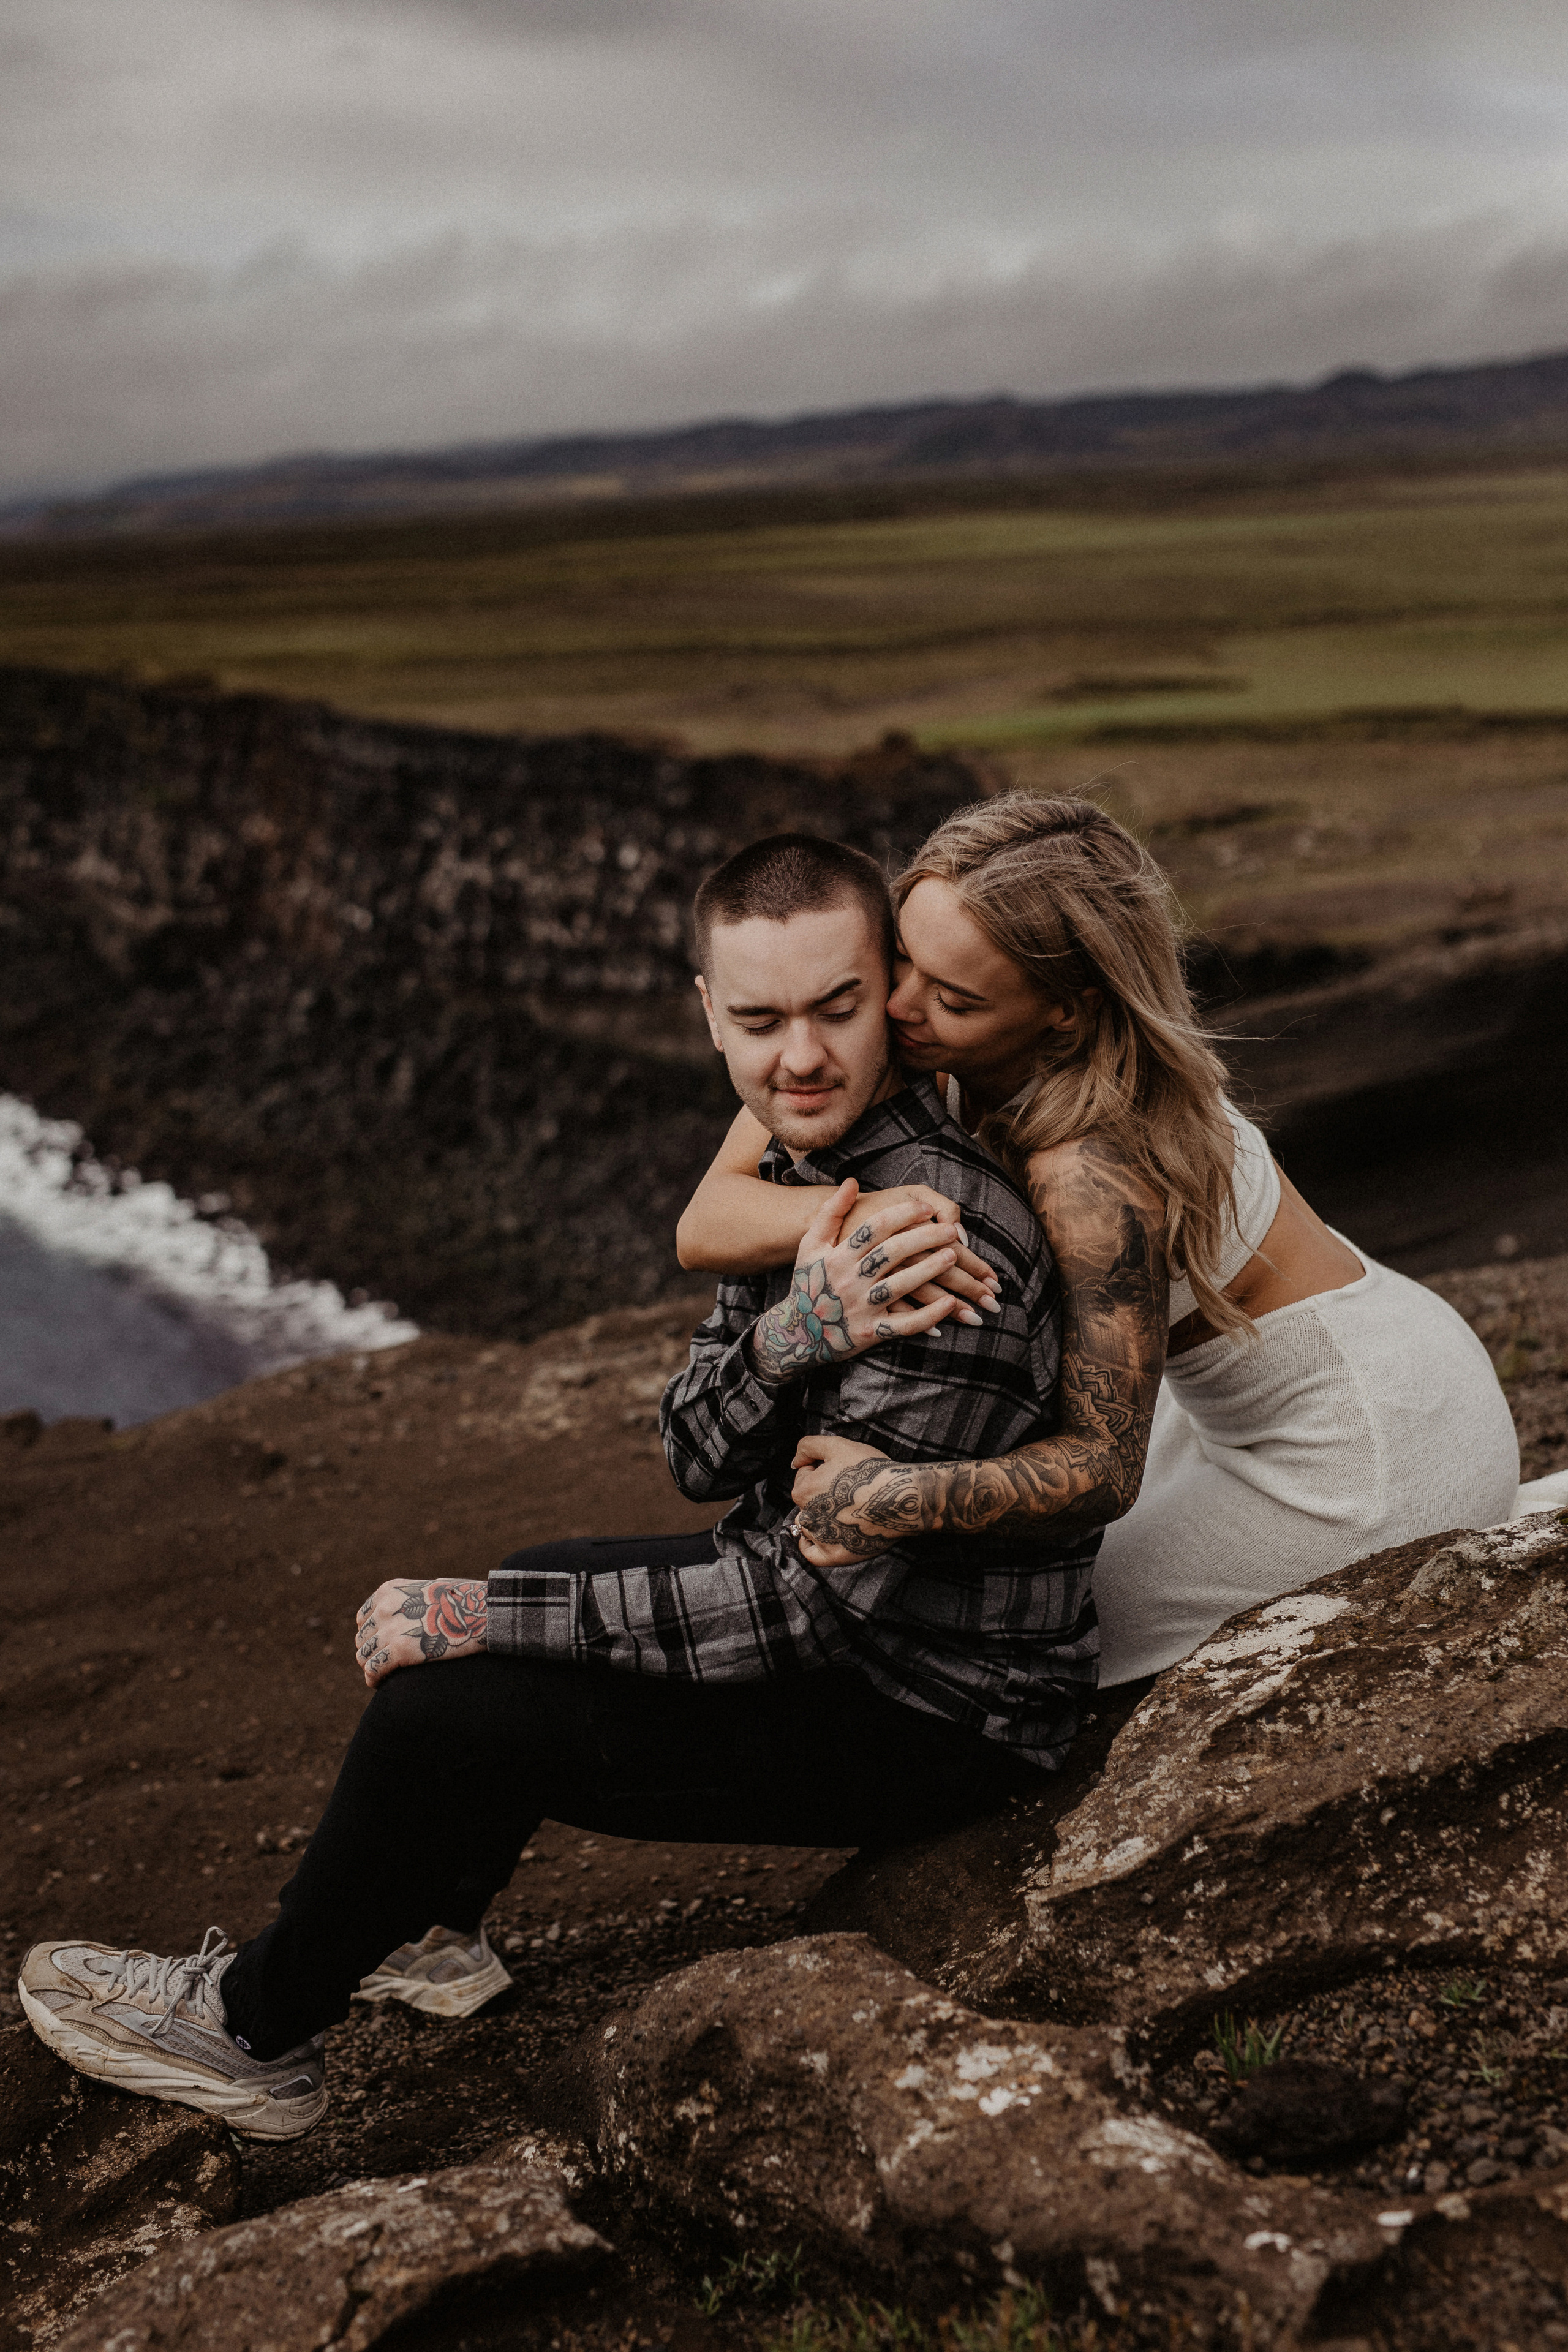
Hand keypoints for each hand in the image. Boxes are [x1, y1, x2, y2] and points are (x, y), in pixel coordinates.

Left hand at [355, 1578, 487, 1688]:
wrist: (484, 1610)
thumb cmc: (463, 1603)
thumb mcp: (427, 1592)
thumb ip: (406, 1605)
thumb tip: (397, 1625)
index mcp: (389, 1591)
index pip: (363, 1618)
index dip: (371, 1636)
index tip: (382, 1647)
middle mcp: (385, 1608)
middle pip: (362, 1639)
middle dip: (372, 1653)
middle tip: (387, 1665)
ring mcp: (390, 1629)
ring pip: (363, 1656)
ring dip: (372, 1667)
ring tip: (385, 1675)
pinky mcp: (399, 1650)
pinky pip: (373, 1670)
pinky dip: (374, 1679)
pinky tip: (381, 1683)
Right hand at [748, 1180, 975, 1383]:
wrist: (797, 1334)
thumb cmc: (808, 1283)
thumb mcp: (811, 1245)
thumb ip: (831, 1212)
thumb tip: (852, 1182)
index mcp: (838, 1256)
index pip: (876, 1227)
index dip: (904, 1214)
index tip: (928, 1209)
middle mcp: (849, 1280)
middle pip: (893, 1252)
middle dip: (926, 1238)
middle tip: (951, 1231)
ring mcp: (861, 1307)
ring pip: (901, 1285)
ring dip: (930, 1270)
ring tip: (953, 1256)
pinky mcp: (871, 1333)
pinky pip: (904, 1325)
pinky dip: (928, 1315)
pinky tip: (948, 1304)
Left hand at [790, 1431, 910, 1567]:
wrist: (900, 1498)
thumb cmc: (871, 1470)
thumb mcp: (838, 1445)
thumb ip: (808, 1446)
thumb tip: (795, 1461)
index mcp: (803, 1491)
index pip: (804, 1477)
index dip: (821, 1470)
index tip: (841, 1472)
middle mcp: (807, 1517)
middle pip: (807, 1502)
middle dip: (821, 1495)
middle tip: (847, 1492)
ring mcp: (821, 1538)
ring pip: (810, 1525)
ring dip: (821, 1518)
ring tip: (845, 1511)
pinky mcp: (835, 1555)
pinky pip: (812, 1554)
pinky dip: (813, 1546)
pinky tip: (824, 1536)